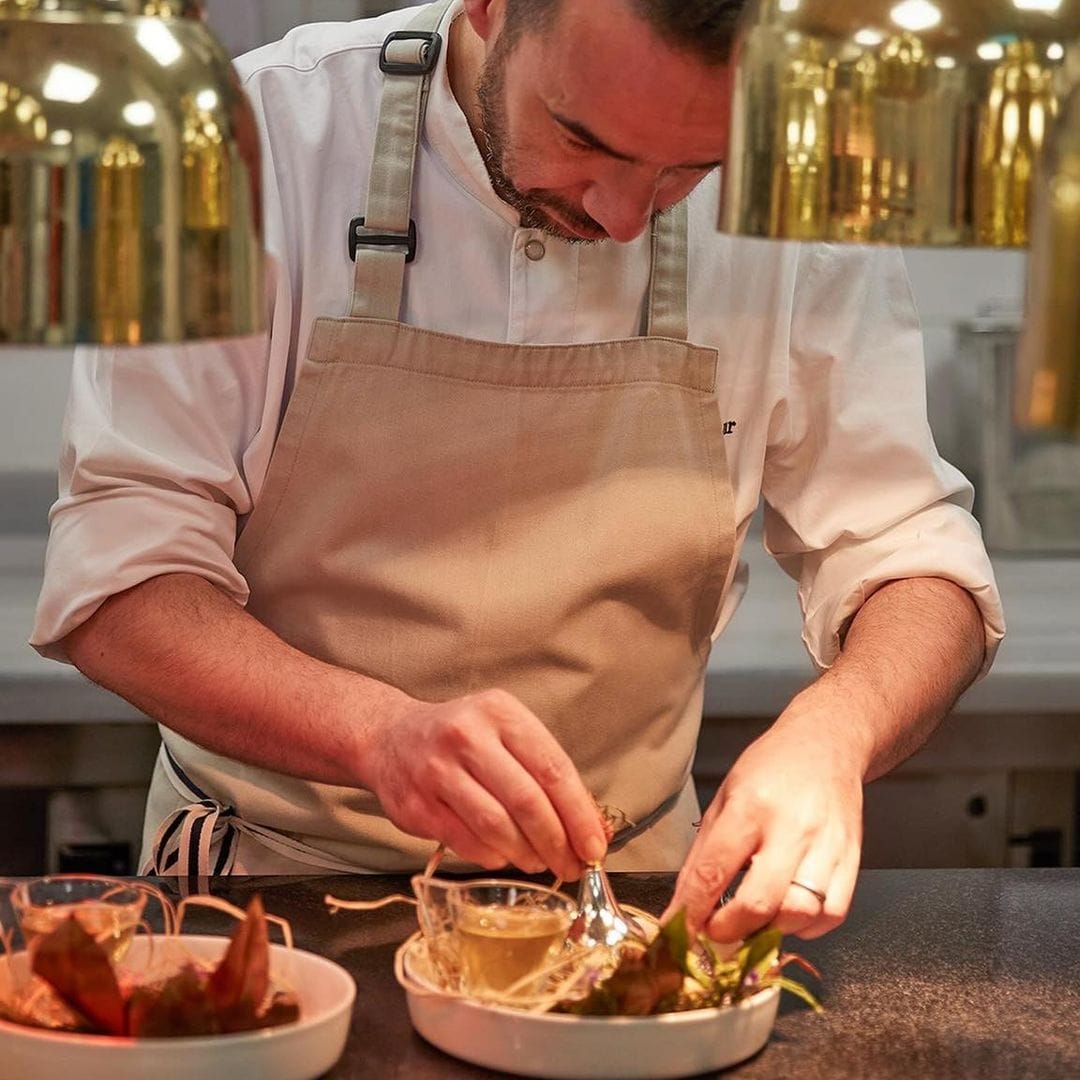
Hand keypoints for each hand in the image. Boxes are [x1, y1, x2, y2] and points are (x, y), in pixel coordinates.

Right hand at [357, 688, 607, 880]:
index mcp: (499, 712)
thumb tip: (595, 827)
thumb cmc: (463, 739)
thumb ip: (546, 775)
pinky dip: (494, 857)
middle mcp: (467, 736)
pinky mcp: (416, 805)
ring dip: (527, 854)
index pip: (552, 768)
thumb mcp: (506, 735)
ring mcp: (437, 771)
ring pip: (496, 826)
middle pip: (526, 801)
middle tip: (572, 866)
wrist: (390, 737)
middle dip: (557, 842)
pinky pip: (467, 843)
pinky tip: (504, 856)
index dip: (579, 814)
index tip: (596, 845)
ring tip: (540, 863)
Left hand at [663, 692, 864, 941]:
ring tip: (753, 920)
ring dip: (769, 931)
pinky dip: (806, 926)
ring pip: (798, 915)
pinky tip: (788, 912)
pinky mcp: (853, 860)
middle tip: (714, 933)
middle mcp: (792, 828)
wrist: (827, 745)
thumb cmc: (770, 768)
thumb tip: (684, 902)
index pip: (714, 870)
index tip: (680, 931)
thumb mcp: (724, 796)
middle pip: (759, 903)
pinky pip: (831, 915)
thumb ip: (705, 851)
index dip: (692, 909)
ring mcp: (827, 846)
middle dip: (729, 930)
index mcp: (751, 807)